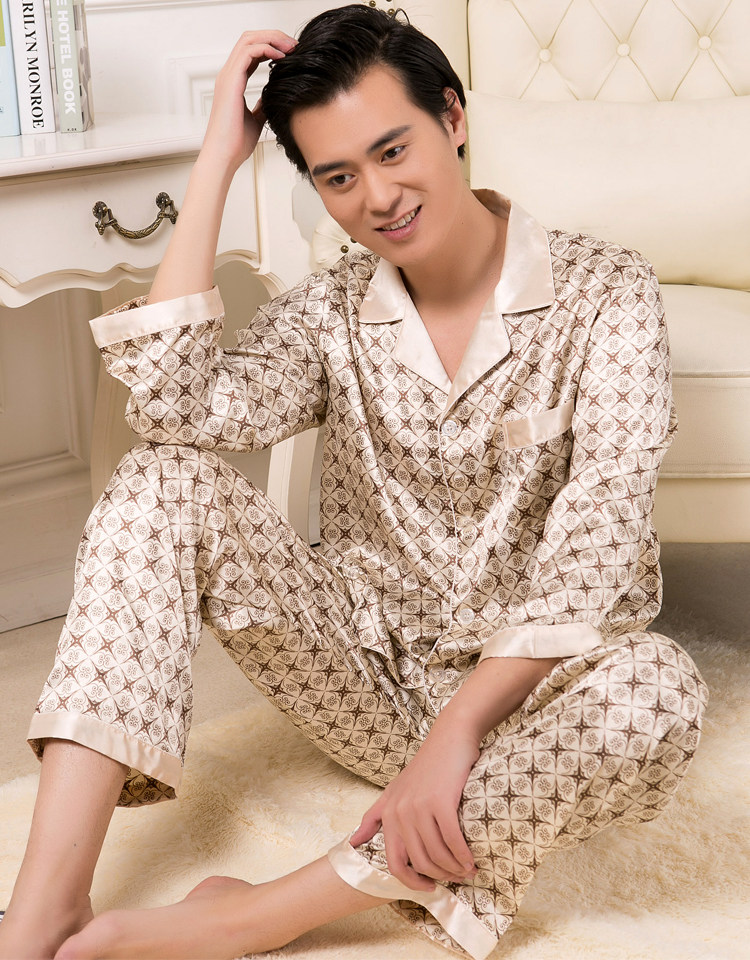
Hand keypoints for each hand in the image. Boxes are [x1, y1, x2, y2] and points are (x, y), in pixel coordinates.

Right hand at [202, 30, 296, 172]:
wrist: (224, 155)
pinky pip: (249, 52)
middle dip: (274, 36)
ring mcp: (228, 76)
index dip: (272, 46)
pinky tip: (282, 56)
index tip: (292, 53)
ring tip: (291, 46)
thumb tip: (272, 100)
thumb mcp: (256, 119)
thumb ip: (262, 106)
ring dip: (272, 38)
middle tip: (294, 45)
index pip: (252, 52)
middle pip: (250, 39)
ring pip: (249, 40)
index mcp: (234, 82)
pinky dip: (267, 48)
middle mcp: (229, 74)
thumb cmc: (236, 143)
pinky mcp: (231, 81)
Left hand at [349, 726, 479, 891]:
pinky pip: (452, 840)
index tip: (428, 887)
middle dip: (439, 876)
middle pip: (419, 862)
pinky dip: (463, 855)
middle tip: (456, 877)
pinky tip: (471, 860)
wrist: (449, 738)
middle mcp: (400, 812)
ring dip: (454, 868)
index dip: (411, 882)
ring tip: (467, 870)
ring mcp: (419, 807)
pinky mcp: (441, 801)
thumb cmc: (426, 767)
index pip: (393, 862)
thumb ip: (374, 817)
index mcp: (388, 813)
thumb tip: (353, 843)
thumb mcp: (394, 790)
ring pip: (436, 855)